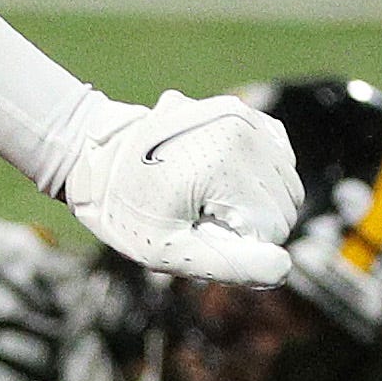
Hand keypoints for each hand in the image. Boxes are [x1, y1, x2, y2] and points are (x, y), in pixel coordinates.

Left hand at [51, 88, 300, 282]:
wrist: (95, 158)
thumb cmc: (126, 210)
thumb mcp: (168, 251)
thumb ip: (229, 264)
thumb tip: (285, 267)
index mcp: (226, 162)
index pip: (274, 229)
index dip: (238, 245)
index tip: (195, 232)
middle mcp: (243, 129)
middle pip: (285, 205)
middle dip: (248, 224)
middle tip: (197, 217)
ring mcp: (245, 115)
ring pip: (286, 184)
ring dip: (254, 202)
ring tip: (204, 199)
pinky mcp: (244, 112)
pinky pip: (278, 160)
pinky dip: (257, 178)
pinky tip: (220, 182)